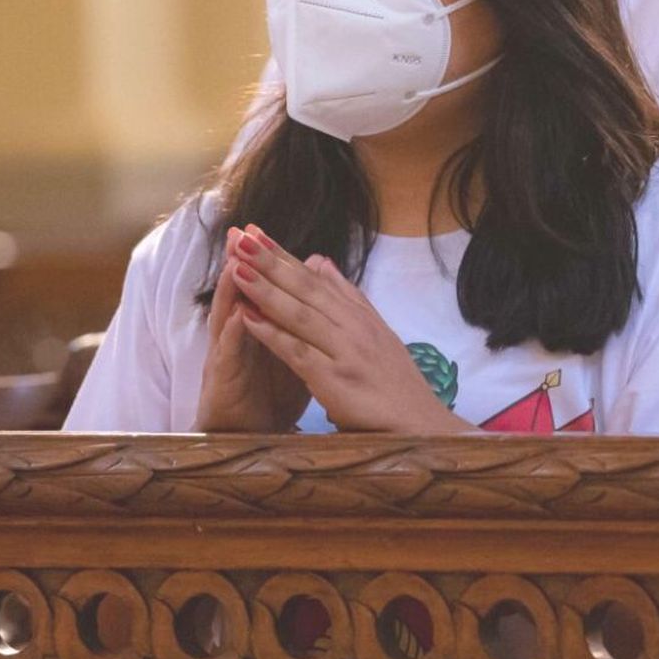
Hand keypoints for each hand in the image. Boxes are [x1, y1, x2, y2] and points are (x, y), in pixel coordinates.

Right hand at [193, 227, 310, 431]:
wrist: (249, 441)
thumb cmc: (270, 397)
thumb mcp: (292, 357)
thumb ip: (299, 327)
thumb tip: (316, 294)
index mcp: (256, 331)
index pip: (259, 292)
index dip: (261, 264)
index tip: (263, 231)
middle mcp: (238, 341)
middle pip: (238, 296)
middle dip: (240, 264)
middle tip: (241, 232)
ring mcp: (227, 362)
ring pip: (226, 320)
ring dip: (229, 291)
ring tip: (234, 262)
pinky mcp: (223, 386)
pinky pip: (229, 359)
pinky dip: (233, 336)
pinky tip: (238, 315)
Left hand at [231, 227, 470, 433]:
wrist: (422, 425)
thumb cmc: (397, 386)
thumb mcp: (376, 334)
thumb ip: (349, 299)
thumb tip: (322, 261)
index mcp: (360, 315)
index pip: (316, 278)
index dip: (284, 255)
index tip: (256, 232)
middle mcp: (354, 326)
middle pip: (306, 288)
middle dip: (270, 260)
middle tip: (240, 235)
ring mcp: (345, 350)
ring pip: (299, 313)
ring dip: (265, 288)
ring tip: (237, 265)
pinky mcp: (335, 378)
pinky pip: (297, 351)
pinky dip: (271, 333)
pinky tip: (247, 317)